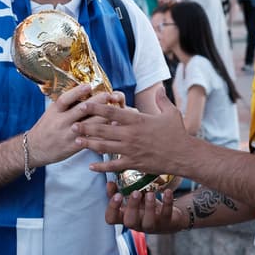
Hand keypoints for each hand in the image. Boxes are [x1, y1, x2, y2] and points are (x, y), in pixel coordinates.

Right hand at [26, 84, 122, 167]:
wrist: (34, 148)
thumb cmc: (46, 127)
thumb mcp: (51, 113)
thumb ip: (65, 104)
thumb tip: (82, 90)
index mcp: (55, 111)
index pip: (65, 99)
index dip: (77, 92)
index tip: (89, 85)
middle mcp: (61, 122)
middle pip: (80, 110)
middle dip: (96, 103)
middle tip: (109, 95)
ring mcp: (67, 135)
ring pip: (88, 125)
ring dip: (103, 118)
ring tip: (115, 112)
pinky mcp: (73, 146)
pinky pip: (89, 140)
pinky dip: (101, 135)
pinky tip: (110, 130)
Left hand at [76, 88, 191, 176]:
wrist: (183, 155)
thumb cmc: (178, 133)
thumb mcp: (171, 112)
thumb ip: (162, 99)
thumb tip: (159, 87)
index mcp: (138, 120)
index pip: (112, 112)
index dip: (96, 108)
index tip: (84, 105)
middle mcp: (131, 134)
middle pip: (102, 130)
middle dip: (85, 127)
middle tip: (71, 125)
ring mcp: (131, 150)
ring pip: (104, 147)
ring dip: (88, 144)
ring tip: (76, 142)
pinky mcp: (133, 164)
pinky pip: (113, 165)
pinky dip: (101, 167)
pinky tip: (91, 166)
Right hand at [105, 182, 187, 232]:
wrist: (169, 218)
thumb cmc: (145, 208)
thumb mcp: (132, 200)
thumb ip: (120, 192)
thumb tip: (109, 182)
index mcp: (125, 217)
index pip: (112, 218)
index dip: (112, 208)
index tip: (117, 195)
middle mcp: (137, 224)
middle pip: (130, 222)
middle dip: (132, 207)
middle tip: (135, 192)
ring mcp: (152, 225)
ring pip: (148, 222)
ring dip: (149, 206)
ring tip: (150, 193)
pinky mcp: (167, 222)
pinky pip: (166, 214)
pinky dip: (167, 202)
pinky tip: (167, 191)